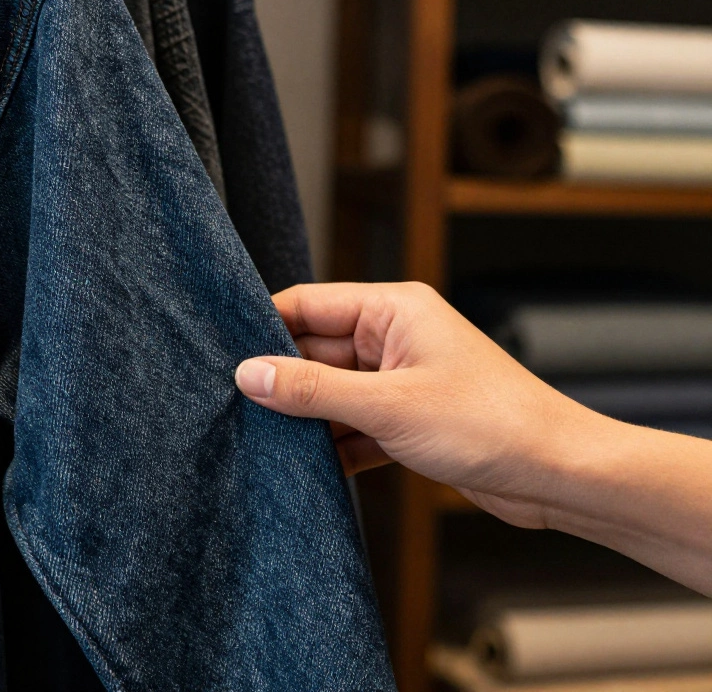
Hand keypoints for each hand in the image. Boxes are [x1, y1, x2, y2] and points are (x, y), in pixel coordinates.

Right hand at [235, 282, 601, 529]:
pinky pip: (353, 426)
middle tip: (236, 410)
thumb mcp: (387, 406)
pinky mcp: (408, 420)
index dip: (263, 329)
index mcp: (393, 310)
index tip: (221, 357)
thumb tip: (247, 374)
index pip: (308, 305)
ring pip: (331, 393)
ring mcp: (401, 380)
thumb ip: (311, 390)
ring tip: (267, 444)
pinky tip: (310, 471)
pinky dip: (334, 447)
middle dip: (281, 382)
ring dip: (306, 420)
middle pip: (314, 351)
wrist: (558, 475)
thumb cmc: (490, 424)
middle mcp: (395, 338)